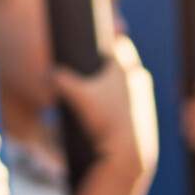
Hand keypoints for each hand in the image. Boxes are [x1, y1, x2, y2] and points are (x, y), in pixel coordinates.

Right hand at [51, 35, 157, 182]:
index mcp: (126, 68)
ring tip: (100, 90)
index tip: (98, 45)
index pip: (121, 43)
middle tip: (95, 68)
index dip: (109, 42)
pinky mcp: (147, 113)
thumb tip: (48, 73)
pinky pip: (134, 100)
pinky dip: (124, 101)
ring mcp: (146, 96)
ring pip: (131, 81)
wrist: (129, 151)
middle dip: (111, 63)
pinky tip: (110, 110)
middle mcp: (139, 78)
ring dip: (119, 83)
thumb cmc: (104, 120)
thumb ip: (61, 80)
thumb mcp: (77, 97)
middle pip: (126, 61)